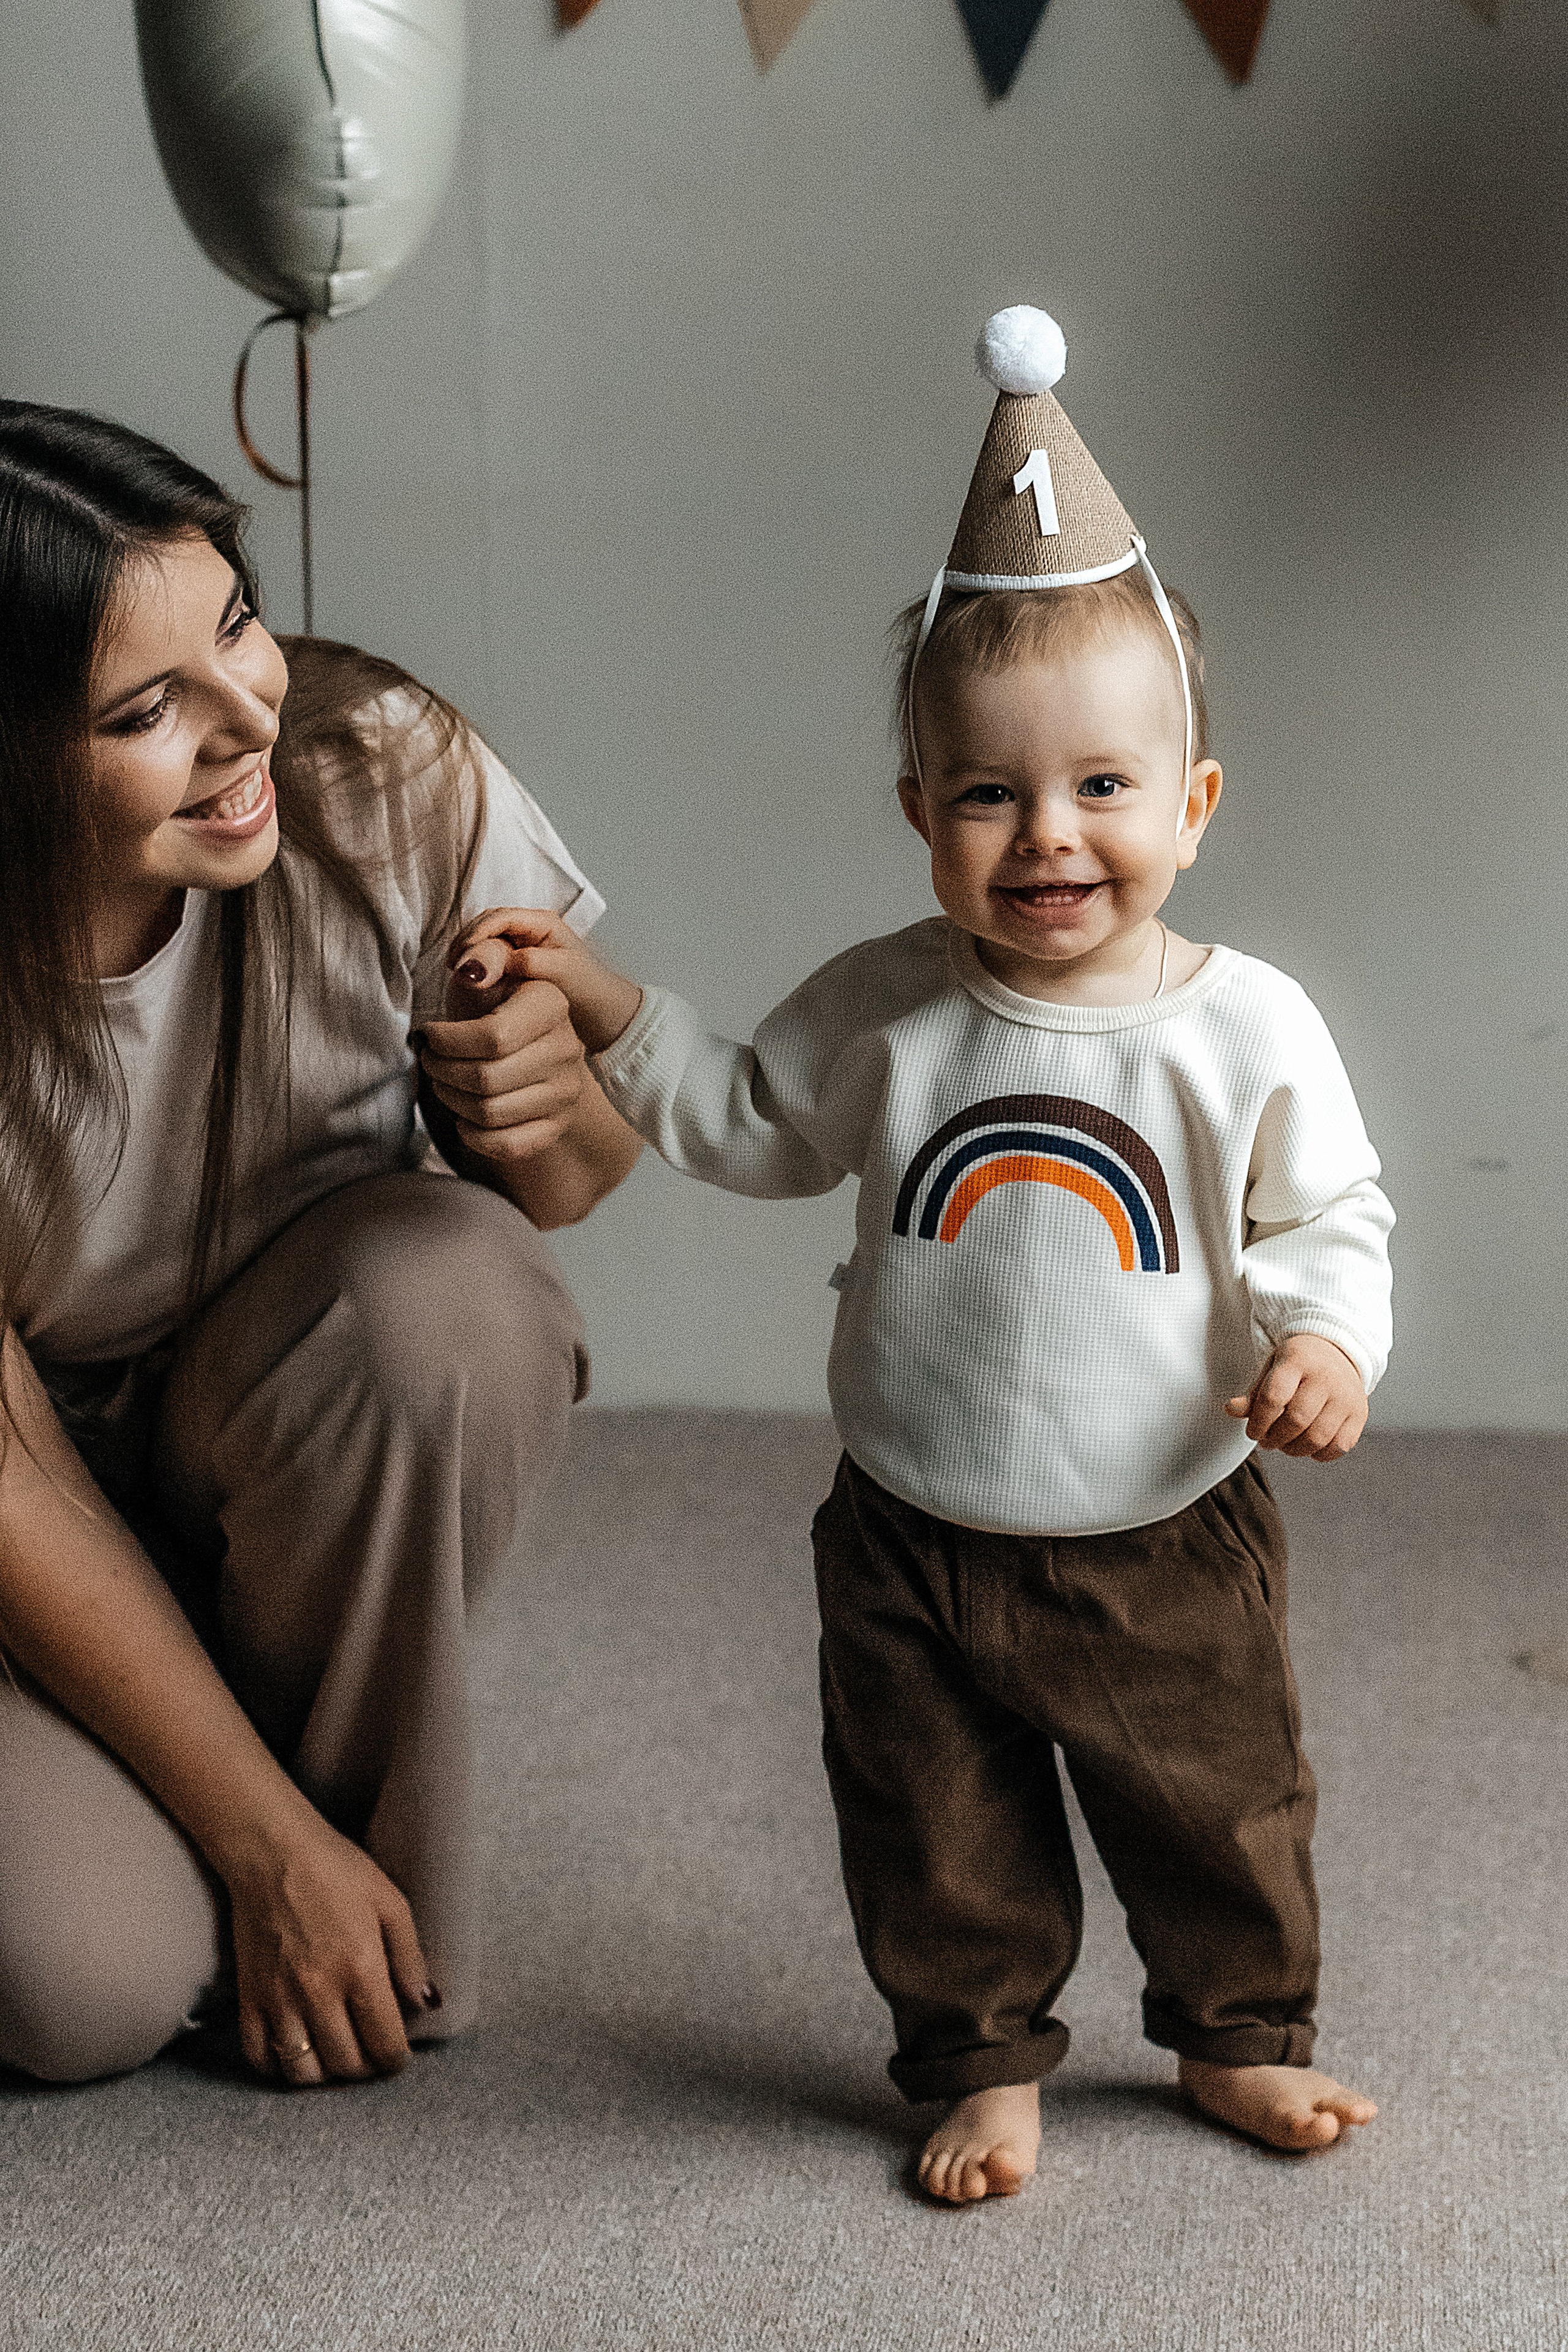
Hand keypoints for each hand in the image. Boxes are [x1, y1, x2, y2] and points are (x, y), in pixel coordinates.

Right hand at [226, 1818, 437, 2087]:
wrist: (272, 1851)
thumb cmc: (337, 1869)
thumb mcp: (391, 1903)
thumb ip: (411, 1958)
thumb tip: (427, 2004)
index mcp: (361, 1969)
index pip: (384, 2043)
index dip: (397, 2059)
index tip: (398, 2055)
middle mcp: (319, 1992)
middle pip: (346, 2064)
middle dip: (366, 2070)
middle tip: (371, 2055)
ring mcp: (279, 1999)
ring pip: (302, 2072)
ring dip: (325, 2075)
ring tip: (337, 2056)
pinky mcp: (249, 1997)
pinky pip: (259, 2056)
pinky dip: (278, 2067)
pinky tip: (296, 2052)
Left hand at [418, 943, 593, 1170]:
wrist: (525, 1045)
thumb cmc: (493, 1006)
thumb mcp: (488, 971)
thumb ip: (482, 956)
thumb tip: (473, 971)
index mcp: (552, 1004)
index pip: (492, 1037)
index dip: (448, 1041)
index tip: (428, 1035)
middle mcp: (566, 1049)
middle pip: (486, 1078)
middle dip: (442, 1071)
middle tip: (430, 1060)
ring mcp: (565, 1091)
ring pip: (490, 1113)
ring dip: (452, 1100)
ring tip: (443, 1082)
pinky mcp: (556, 1125)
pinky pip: (508, 1145)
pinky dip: (475, 1135)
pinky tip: (464, 1116)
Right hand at [441, 907, 643, 1057]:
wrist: (603, 1012)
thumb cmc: (589, 989)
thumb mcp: (563, 974)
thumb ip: (534, 963)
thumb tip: (504, 961)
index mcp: (544, 922)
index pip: (502, 917)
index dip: (478, 932)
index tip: (462, 952)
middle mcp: (531, 927)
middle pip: (488, 922)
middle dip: (468, 939)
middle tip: (452, 963)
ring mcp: (523, 943)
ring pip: (485, 937)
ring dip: (468, 949)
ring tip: (454, 969)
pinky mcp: (517, 961)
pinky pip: (490, 953)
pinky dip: (476, 961)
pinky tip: (466, 977)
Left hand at [1226, 1334, 1367, 1461]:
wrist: (1338, 1352)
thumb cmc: (1299, 1364)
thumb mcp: (1272, 1368)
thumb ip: (1254, 1393)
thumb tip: (1232, 1410)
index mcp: (1299, 1360)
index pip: (1274, 1397)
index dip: (1258, 1421)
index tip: (1252, 1432)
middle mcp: (1326, 1377)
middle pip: (1296, 1420)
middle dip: (1275, 1438)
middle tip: (1266, 1441)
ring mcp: (1347, 1396)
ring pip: (1317, 1437)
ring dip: (1294, 1450)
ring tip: (1284, 1445)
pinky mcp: (1360, 1414)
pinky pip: (1339, 1446)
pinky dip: (1319, 1454)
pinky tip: (1308, 1447)